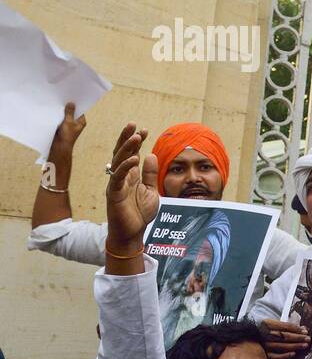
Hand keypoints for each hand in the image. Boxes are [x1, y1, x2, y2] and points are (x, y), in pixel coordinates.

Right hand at [47, 102, 86, 166]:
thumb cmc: (66, 136)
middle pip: (72, 112)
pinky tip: (53, 108)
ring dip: (62, 110)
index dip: (76, 104)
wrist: (59, 147)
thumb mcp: (68, 122)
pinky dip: (58, 114)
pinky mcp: (61, 126)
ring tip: (58, 101)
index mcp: (81, 121)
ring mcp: (68, 124)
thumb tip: (71, 103)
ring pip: (65, 115)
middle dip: (68, 106)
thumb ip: (69, 112)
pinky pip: (60, 118)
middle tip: (63, 97)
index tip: (72, 96)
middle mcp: (76, 122)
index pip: (80, 110)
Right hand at [105, 123, 157, 249]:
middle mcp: (121, 177)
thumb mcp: (150, 191)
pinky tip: (134, 158)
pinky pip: (118, 177)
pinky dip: (126, 167)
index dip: (136, 141)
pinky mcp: (113, 193)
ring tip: (135, 136)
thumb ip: (149, 174)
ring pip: (119, 161)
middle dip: (127, 138)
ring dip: (127, 148)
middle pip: (122, 153)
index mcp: (130, 175)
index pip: (132, 154)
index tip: (144, 130)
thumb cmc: (139, 213)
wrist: (132, 233)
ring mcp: (116, 184)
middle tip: (134, 125)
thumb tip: (150, 155)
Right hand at [261, 320, 309, 358]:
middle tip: (307, 338)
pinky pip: (276, 357)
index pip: (285, 327)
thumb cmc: (261, 329)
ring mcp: (264, 345)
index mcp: (267, 324)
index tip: (305, 331)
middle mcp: (265, 335)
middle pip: (285, 336)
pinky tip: (293, 354)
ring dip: (295, 346)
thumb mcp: (271, 323)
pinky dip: (285, 356)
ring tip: (304, 345)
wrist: (245, 337)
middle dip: (298, 337)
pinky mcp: (264, 354)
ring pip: (282, 346)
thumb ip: (285, 326)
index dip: (296, 329)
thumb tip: (302, 328)